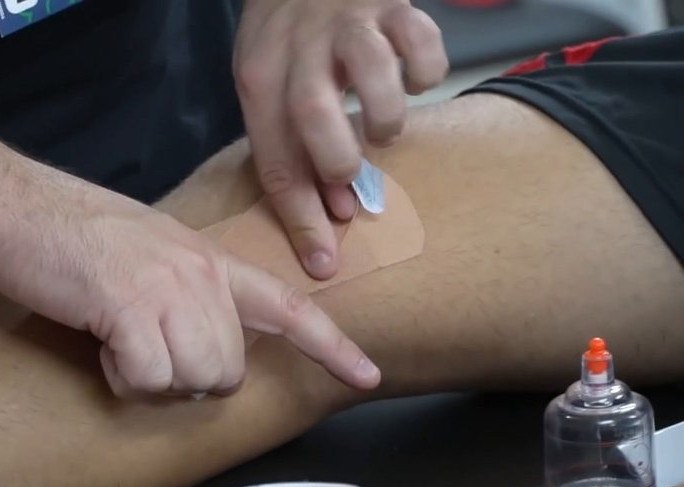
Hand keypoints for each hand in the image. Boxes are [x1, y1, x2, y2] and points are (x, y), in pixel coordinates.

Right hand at [0, 170, 379, 397]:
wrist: (19, 207)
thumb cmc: (76, 233)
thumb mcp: (152, 254)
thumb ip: (188, 294)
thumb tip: (201, 352)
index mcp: (211, 261)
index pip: (288, 307)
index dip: (331, 345)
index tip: (367, 374)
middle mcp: (201, 275)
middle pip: (228, 371)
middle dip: (187, 377)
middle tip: (141, 347)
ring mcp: (169, 290)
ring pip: (194, 379)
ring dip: (151, 377)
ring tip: (118, 339)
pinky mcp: (130, 308)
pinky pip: (149, 379)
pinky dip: (122, 376)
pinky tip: (103, 344)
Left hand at [234, 0, 447, 278]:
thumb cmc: (286, 38)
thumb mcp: (268, 83)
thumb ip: (294, 144)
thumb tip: (334, 212)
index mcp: (258, 77)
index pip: (275, 162)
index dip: (300, 220)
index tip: (324, 263)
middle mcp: (299, 48)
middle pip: (315, 119)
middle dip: (339, 165)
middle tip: (351, 177)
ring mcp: (348, 22)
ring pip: (376, 82)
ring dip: (385, 120)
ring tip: (382, 127)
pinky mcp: (395, 3)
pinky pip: (423, 48)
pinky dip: (425, 74)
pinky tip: (410, 80)